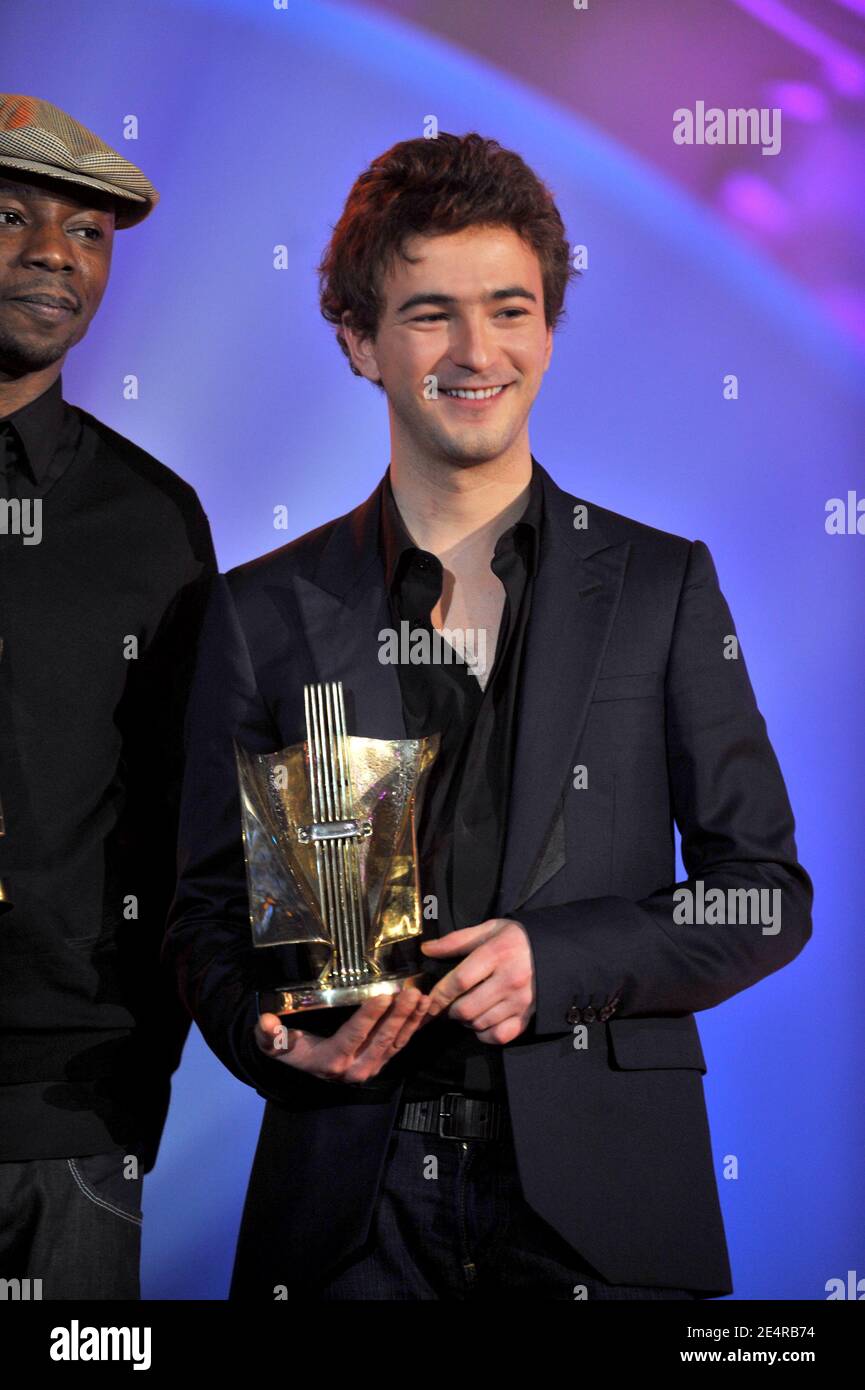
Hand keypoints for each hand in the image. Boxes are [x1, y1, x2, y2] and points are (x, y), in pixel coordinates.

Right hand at [253, 987, 428, 1083]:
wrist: (307, 1067)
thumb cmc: (292, 1048)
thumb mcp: (275, 1046)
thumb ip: (269, 1036)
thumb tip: (265, 1022)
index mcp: (332, 1061)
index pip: (354, 1036)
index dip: (369, 1017)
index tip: (383, 996)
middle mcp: (356, 1067)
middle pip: (382, 1038)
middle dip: (399, 1015)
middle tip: (411, 993)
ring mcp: (373, 1066)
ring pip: (396, 1041)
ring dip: (412, 1019)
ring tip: (422, 997)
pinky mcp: (383, 1061)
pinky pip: (402, 1043)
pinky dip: (415, 1025)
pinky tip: (425, 1006)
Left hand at [420, 918, 534, 1043]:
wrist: (558, 950)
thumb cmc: (518, 938)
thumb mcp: (489, 929)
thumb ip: (456, 940)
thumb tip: (426, 950)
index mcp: (498, 953)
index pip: (460, 980)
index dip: (439, 993)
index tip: (429, 999)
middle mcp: (511, 979)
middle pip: (467, 1008)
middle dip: (450, 1010)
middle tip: (450, 1004)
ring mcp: (521, 1001)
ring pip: (480, 1024)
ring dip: (466, 1021)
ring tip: (467, 1009)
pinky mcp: (528, 1016)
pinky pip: (499, 1036)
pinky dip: (485, 1034)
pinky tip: (483, 1021)